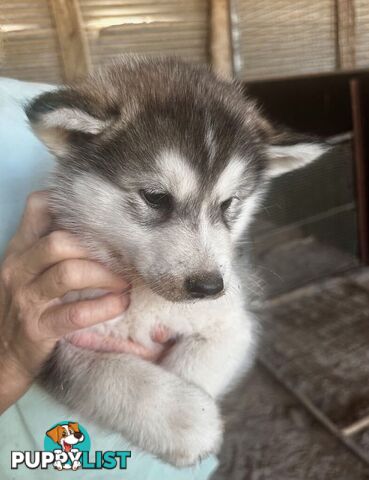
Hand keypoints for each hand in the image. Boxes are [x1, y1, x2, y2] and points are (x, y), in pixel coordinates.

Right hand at [0, 191, 166, 411]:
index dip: (71, 204)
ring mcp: (26, 299)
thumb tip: (95, 226)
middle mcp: (19, 269)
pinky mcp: (38, 329)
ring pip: (69, 273)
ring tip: (125, 282)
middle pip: (60, 241)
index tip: (103, 218)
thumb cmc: (23, 307)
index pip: (38, 207)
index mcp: (19, 249)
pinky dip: (105, 307)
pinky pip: (76, 313)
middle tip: (123, 257)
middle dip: (98, 248)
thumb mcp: (28, 271)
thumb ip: (51, 247)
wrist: (0, 356)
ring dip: (106, 276)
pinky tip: (120, 304)